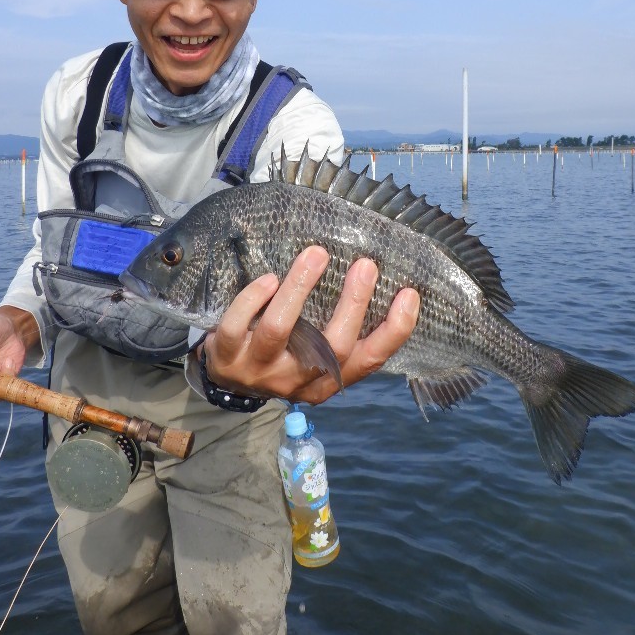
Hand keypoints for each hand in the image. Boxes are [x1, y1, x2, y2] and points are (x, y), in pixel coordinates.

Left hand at [201, 246, 418, 404]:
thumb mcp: (314, 350)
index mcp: (328, 380)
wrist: (225, 377)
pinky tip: (269, 278)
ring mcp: (260, 371)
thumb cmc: (282, 351)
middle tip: (366, 265)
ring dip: (300, 288)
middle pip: (333, 346)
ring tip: (316, 254)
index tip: (410, 294)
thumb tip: (374, 277)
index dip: (394, 331)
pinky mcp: (226, 357)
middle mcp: (297, 381)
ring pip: (281, 331)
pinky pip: (237, 326)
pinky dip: (253, 299)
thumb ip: (337, 327)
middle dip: (353, 303)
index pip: (369, 360)